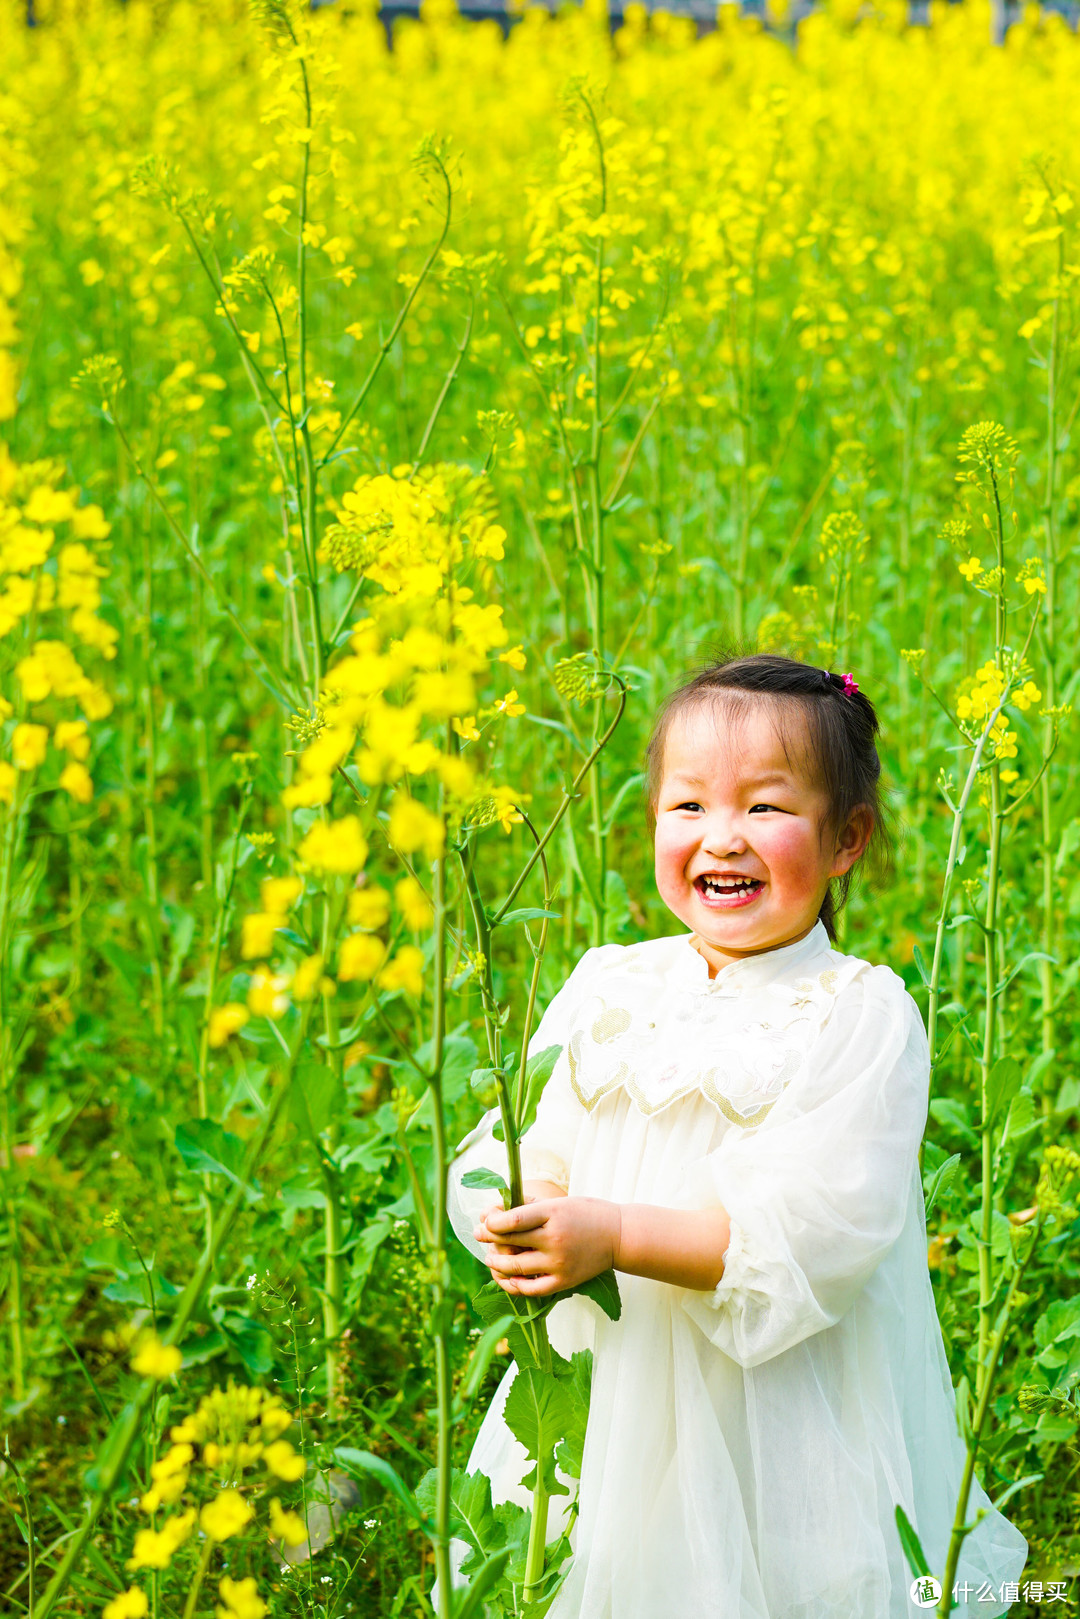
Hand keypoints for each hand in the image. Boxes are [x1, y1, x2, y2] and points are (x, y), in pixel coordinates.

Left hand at [474, 1195, 620, 1297]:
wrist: (618, 1236)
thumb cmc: (585, 1214)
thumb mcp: (557, 1202)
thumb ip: (526, 1207)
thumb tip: (492, 1214)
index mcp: (553, 1213)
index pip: (513, 1219)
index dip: (492, 1221)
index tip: (484, 1220)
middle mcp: (554, 1239)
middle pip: (510, 1242)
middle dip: (488, 1238)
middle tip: (478, 1234)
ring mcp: (559, 1263)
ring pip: (514, 1267)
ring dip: (496, 1262)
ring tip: (490, 1257)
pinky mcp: (563, 1282)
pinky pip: (530, 1290)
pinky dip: (513, 1285)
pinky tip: (505, 1277)